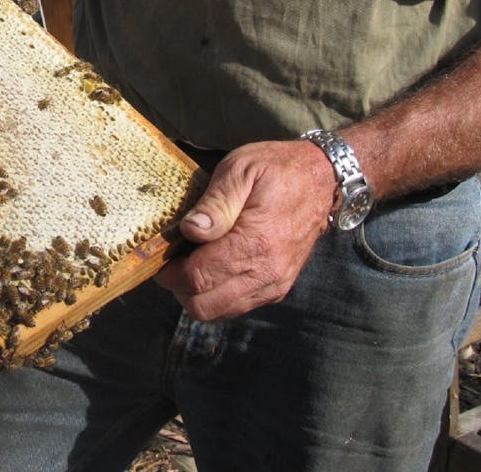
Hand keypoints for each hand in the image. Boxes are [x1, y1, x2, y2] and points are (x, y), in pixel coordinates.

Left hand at [154, 140, 334, 319]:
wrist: (323, 180)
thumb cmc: (277, 169)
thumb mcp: (241, 169)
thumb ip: (215, 202)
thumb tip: (190, 230)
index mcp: (254, 243)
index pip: (198, 278)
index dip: (169, 272)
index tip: (158, 256)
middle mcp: (266, 272)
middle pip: (204, 304)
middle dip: (179, 287)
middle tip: (172, 259)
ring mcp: (274, 284)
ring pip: (219, 311)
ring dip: (196, 294)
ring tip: (191, 262)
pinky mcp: (278, 287)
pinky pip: (237, 306)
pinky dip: (217, 295)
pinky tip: (212, 267)